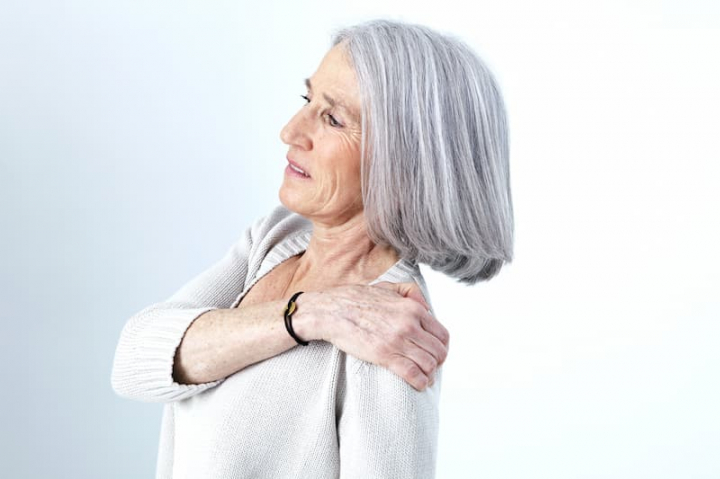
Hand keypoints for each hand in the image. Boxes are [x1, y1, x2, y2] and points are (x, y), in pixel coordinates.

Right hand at [297, 282, 449, 390]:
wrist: (331, 311)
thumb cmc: (356, 299)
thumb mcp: (387, 287)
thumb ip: (410, 292)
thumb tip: (427, 306)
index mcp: (413, 308)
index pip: (441, 334)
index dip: (441, 347)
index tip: (434, 353)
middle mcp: (409, 324)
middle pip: (438, 351)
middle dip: (437, 362)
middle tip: (429, 366)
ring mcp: (398, 340)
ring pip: (429, 364)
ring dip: (430, 373)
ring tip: (424, 377)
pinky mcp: (385, 356)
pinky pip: (413, 373)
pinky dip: (421, 382)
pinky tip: (419, 384)